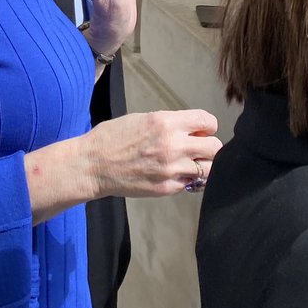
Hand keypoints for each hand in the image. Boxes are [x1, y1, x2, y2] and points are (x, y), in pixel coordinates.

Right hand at [89, 109, 220, 197]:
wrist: (93, 165)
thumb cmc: (112, 137)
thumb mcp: (142, 119)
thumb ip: (170, 124)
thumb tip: (191, 131)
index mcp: (166, 122)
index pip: (207, 121)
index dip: (207, 126)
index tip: (201, 130)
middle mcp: (173, 145)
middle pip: (215, 147)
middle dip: (208, 146)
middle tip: (197, 148)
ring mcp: (171, 169)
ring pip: (209, 168)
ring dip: (201, 164)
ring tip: (188, 163)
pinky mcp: (167, 188)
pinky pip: (191, 183)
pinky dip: (187, 178)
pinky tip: (174, 173)